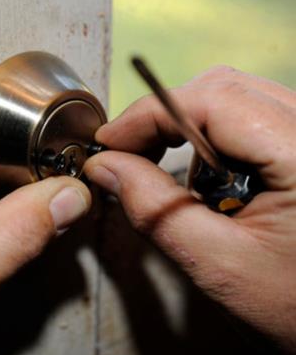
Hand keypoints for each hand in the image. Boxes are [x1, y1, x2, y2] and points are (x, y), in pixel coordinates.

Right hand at [84, 66, 295, 353]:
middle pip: (224, 89)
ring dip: (188, 127)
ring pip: (236, 98)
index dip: (150, 114)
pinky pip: (250, 117)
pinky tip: (208, 176)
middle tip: (128, 153)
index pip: (213, 101)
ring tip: (170, 173)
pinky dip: (212, 138)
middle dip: (164, 117)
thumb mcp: (218, 265)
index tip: (108, 142)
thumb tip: (104, 165)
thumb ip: (154, 209)